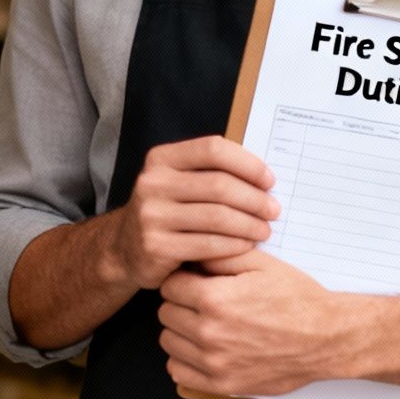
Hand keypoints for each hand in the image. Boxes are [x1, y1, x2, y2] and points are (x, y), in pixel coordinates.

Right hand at [105, 136, 278, 289]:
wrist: (125, 249)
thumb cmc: (167, 211)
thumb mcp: (178, 182)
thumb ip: (210, 172)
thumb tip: (264, 176)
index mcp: (161, 158)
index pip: (213, 149)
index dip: (247, 163)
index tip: (269, 180)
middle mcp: (152, 183)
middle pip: (218, 185)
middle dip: (254, 198)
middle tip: (274, 210)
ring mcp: (151, 215)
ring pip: (217, 217)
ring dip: (249, 224)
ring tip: (265, 230)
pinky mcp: (156, 247)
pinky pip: (208, 244)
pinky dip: (234, 245)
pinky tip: (246, 245)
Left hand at [158, 250, 351, 396]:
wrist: (325, 337)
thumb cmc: (297, 299)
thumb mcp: (261, 263)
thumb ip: (220, 255)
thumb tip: (191, 253)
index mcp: (215, 299)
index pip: (170, 286)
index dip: (183, 279)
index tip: (196, 280)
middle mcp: (209, 332)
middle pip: (166, 313)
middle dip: (181, 303)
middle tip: (203, 300)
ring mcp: (214, 362)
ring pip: (168, 342)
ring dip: (181, 330)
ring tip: (205, 323)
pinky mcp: (222, 384)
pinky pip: (178, 372)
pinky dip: (184, 359)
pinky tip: (204, 347)